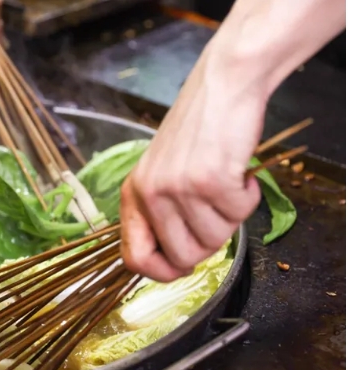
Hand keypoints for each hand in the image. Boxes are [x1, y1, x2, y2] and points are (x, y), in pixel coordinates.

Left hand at [119, 43, 265, 282]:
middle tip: (215, 211)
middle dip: (208, 243)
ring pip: (216, 239)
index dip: (161, 272)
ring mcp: (179, 189)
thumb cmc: (197, 132)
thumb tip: (176, 262)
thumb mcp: (162, 173)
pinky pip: (241, 215)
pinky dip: (249, 198)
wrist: (222, 85)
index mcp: (133, 196)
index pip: (134, 259)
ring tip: (226, 182)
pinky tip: (239, 173)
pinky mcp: (211, 180)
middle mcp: (150, 194)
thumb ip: (162, 214)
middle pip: (183, 258)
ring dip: (231, 216)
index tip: (182, 264)